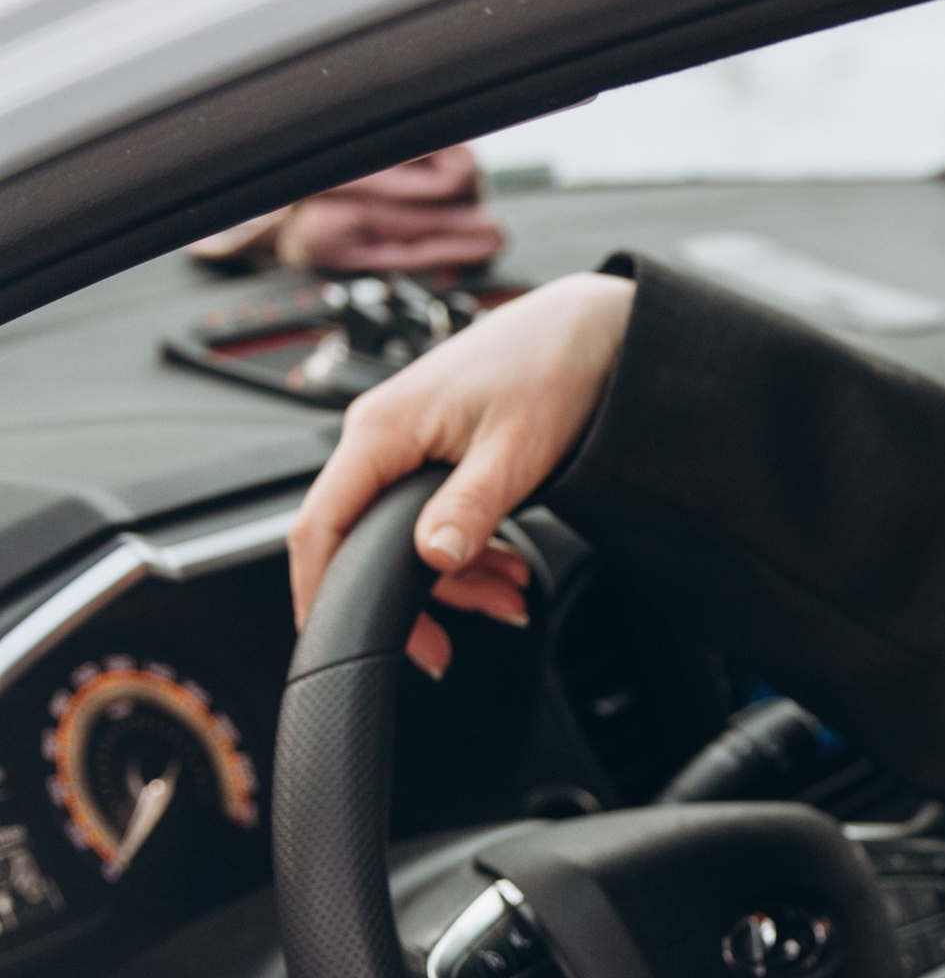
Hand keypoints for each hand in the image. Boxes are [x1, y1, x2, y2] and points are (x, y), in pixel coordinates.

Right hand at [288, 272, 635, 678]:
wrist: (592, 327)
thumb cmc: (552, 366)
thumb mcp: (516, 451)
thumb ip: (470, 507)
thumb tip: (432, 557)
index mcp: (381, 430)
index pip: (319, 527)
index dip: (320, 593)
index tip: (348, 641)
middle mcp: (380, 435)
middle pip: (359, 540)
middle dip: (407, 599)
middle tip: (444, 650)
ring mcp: (406, 441)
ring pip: (400, 534)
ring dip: (452, 578)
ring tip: (509, 599)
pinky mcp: (434, 447)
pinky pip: (427, 513)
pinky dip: (465, 549)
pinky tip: (507, 567)